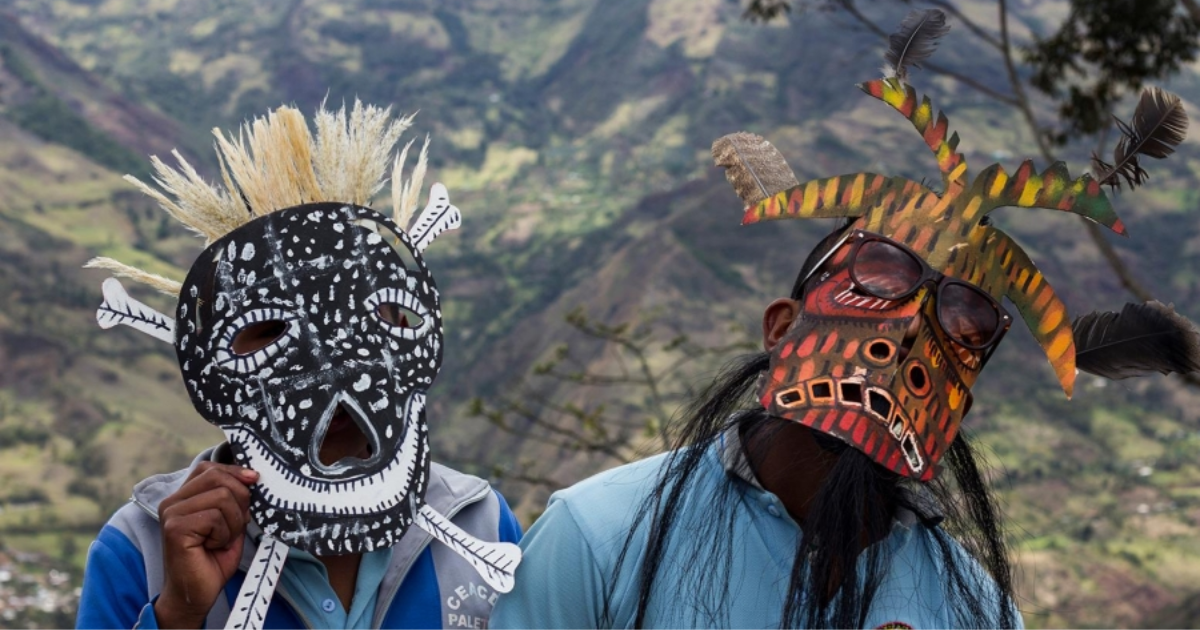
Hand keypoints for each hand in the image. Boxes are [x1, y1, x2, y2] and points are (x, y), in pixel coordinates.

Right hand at [154, 462, 257, 628]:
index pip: (210, 468)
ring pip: (222, 496)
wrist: (197, 593)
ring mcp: (171, 513)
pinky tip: (213, 547)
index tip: (254, 481)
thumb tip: (251, 476)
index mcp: (183, 496)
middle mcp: (172, 501)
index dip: (235, 472)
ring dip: (233, 522)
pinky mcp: (175, 528)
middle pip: (218, 477)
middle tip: (236, 525)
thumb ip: (235, 498)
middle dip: (240, 500)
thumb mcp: (230, 521)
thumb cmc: (213, 559)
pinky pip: (215, 517)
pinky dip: (224, 534)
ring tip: (221, 540)